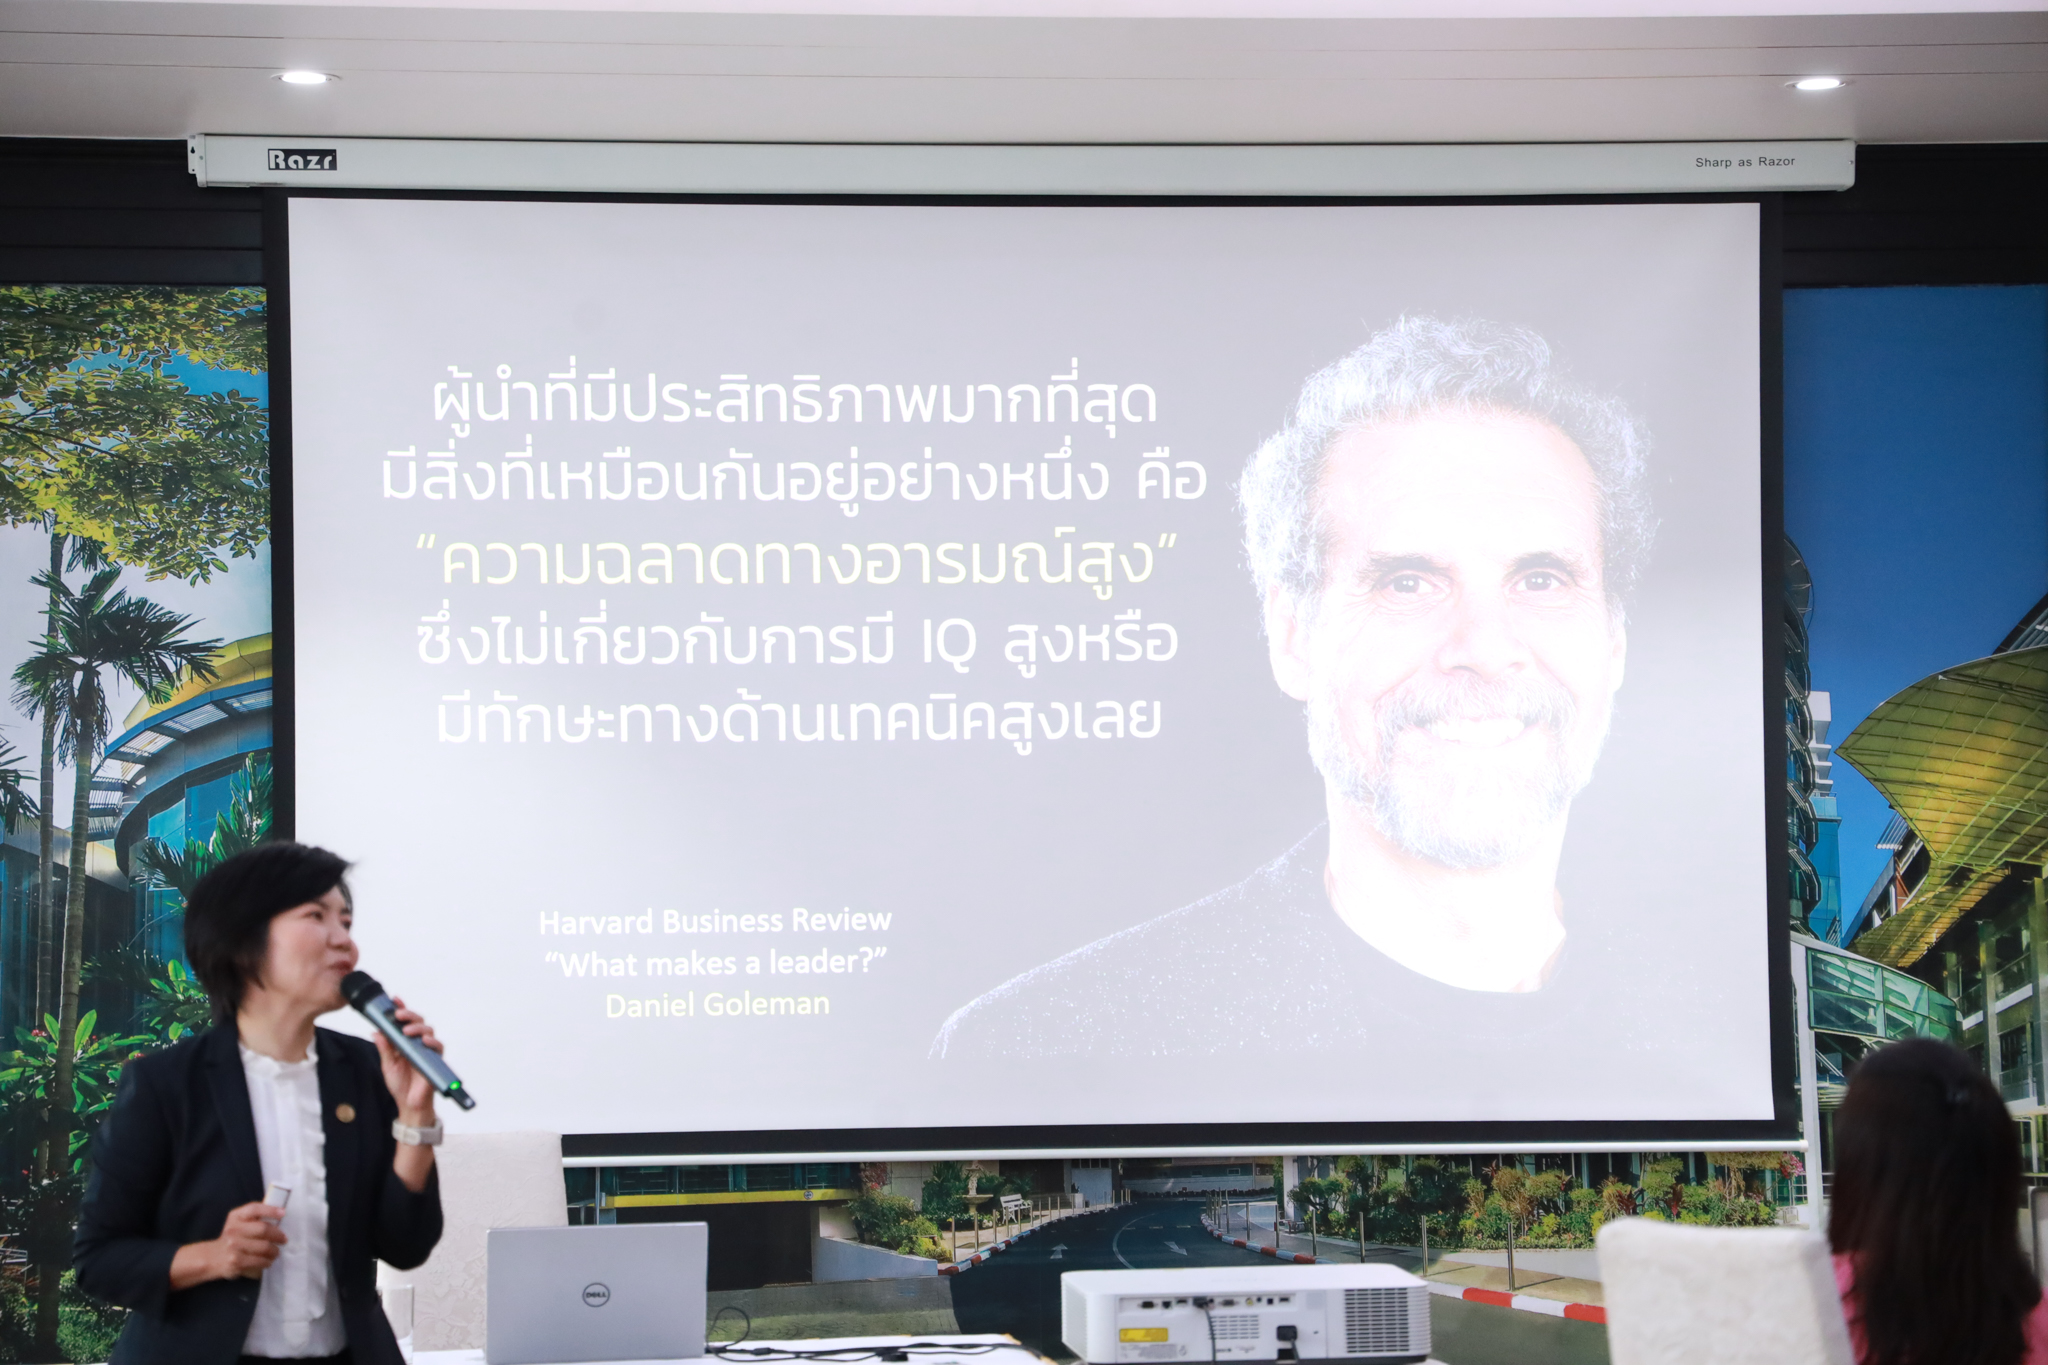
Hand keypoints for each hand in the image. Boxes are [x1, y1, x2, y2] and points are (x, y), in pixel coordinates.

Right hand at [170, 1201, 284, 1287]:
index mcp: (235, 1217)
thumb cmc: (231, 1238)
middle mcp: (233, 1230)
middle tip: (283, 1239)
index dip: (270, 1210)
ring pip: (264, 1247)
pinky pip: (259, 1260)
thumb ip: (254, 1217)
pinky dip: (267, 1261)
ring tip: (276, 1252)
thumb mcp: (237, 1222)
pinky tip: (268, 1261)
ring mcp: (234, 1246)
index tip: (283, 1213)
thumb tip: (280, 1214)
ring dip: (275, 1250)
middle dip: (278, 1235)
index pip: (254, 1209)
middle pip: (263, 1229)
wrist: (211, 1257)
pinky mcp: (236, 1261)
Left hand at [373, 996, 440, 1124]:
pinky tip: (424, 1041)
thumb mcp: (387, 1065)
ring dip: (418, 1028)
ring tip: (407, 1031)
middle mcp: (417, 1043)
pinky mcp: (435, 1060)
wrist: (408, 1104)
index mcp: (405, 1042)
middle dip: (409, 1015)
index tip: (394, 1000)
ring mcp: (427, 1050)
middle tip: (399, 1015)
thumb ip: (384, 1048)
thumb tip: (376, 1031)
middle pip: (418, 1022)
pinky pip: (438, 1047)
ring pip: (428, 1031)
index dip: (402, 1009)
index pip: (404, 1022)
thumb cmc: (399, 1085)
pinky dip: (432, 1042)